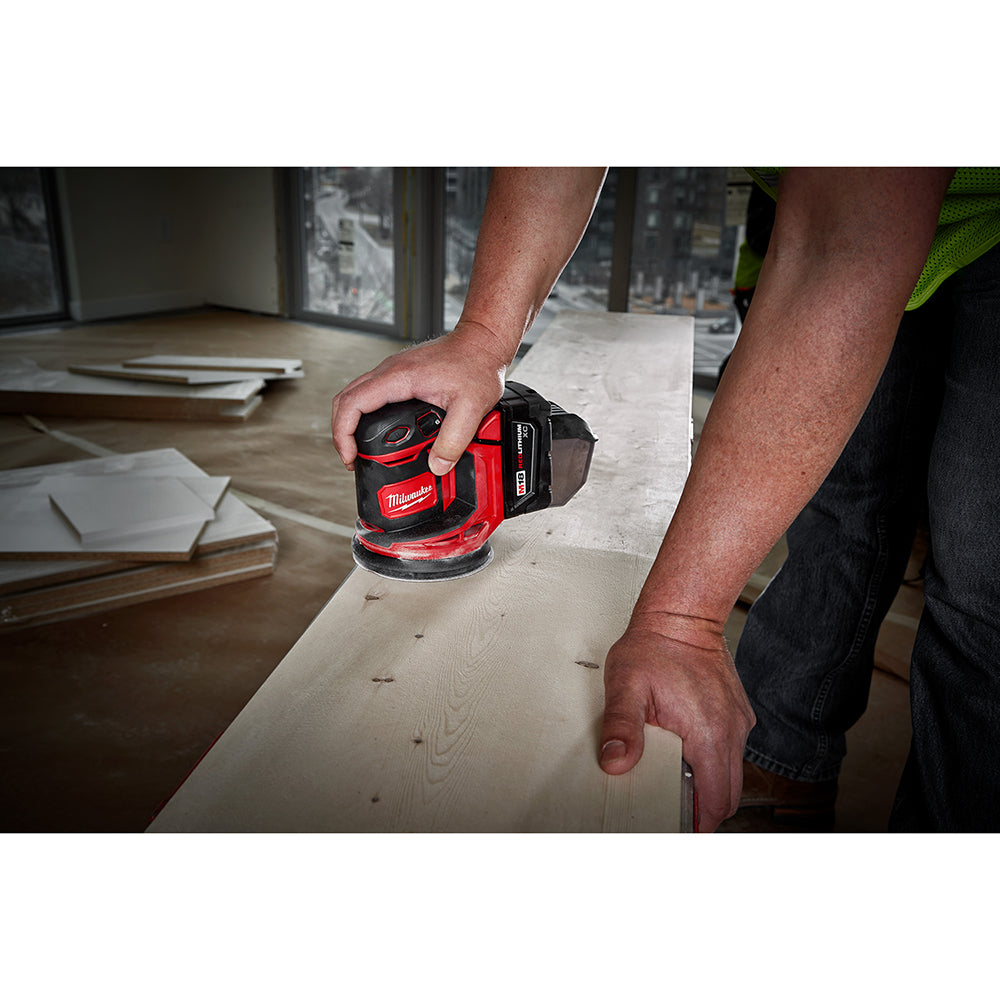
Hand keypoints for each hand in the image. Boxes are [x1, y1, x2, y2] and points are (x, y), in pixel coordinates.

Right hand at [330, 320, 511, 473]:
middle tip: (353, 457)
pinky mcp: (400, 374)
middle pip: (345, 400)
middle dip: (341, 432)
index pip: (352, 404)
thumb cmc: (476, 365)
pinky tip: (380, 430)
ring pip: (355, 395)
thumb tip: (437, 466)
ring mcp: (392, 371)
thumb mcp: (472, 408)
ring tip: (362, 448)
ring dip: (351, 422)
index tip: (350, 456)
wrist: (482, 342)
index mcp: (398, 377)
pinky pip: (371, 393)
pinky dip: (366, 413)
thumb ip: (454, 440)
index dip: (343, 434)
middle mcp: (389, 371)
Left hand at [600, 611, 755, 831]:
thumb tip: (616, 763)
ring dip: (709, 786)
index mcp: (709, 734)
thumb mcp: (625, 685)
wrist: (682, 615)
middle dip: (705, 812)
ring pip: (732, 774)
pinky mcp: (736, 713)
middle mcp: (731, 731)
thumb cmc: (655, 646)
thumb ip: (621, 727)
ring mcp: (738, 722)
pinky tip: (685, 756)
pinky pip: (730, 751)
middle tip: (673, 817)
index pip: (716, 800)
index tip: (679, 832)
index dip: (699, 824)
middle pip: (729, 795)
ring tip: (676, 787)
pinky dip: (713, 762)